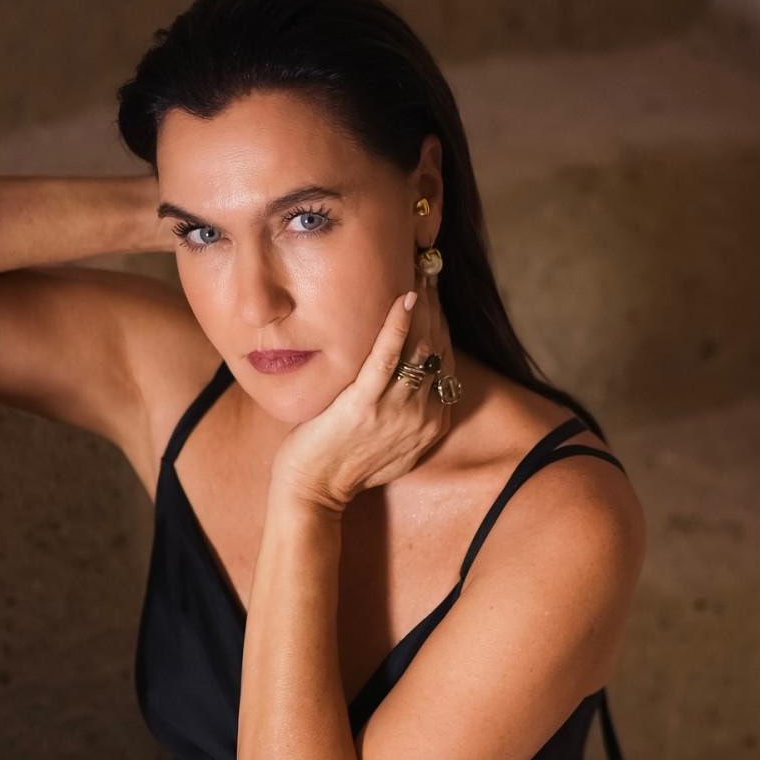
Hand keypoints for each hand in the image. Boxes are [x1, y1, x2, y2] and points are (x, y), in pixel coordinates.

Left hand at [271, 279, 458, 514]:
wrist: (313, 492)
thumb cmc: (344, 463)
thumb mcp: (393, 441)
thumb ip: (409, 411)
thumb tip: (411, 376)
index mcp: (433, 423)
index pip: (446, 360)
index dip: (441, 321)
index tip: (435, 290)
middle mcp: (423, 416)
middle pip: (437, 347)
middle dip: (435, 305)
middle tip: (428, 267)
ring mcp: (396, 411)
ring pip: (419, 346)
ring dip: (421, 305)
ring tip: (416, 270)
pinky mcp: (365, 404)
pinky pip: (388, 357)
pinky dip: (397, 324)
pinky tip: (403, 296)